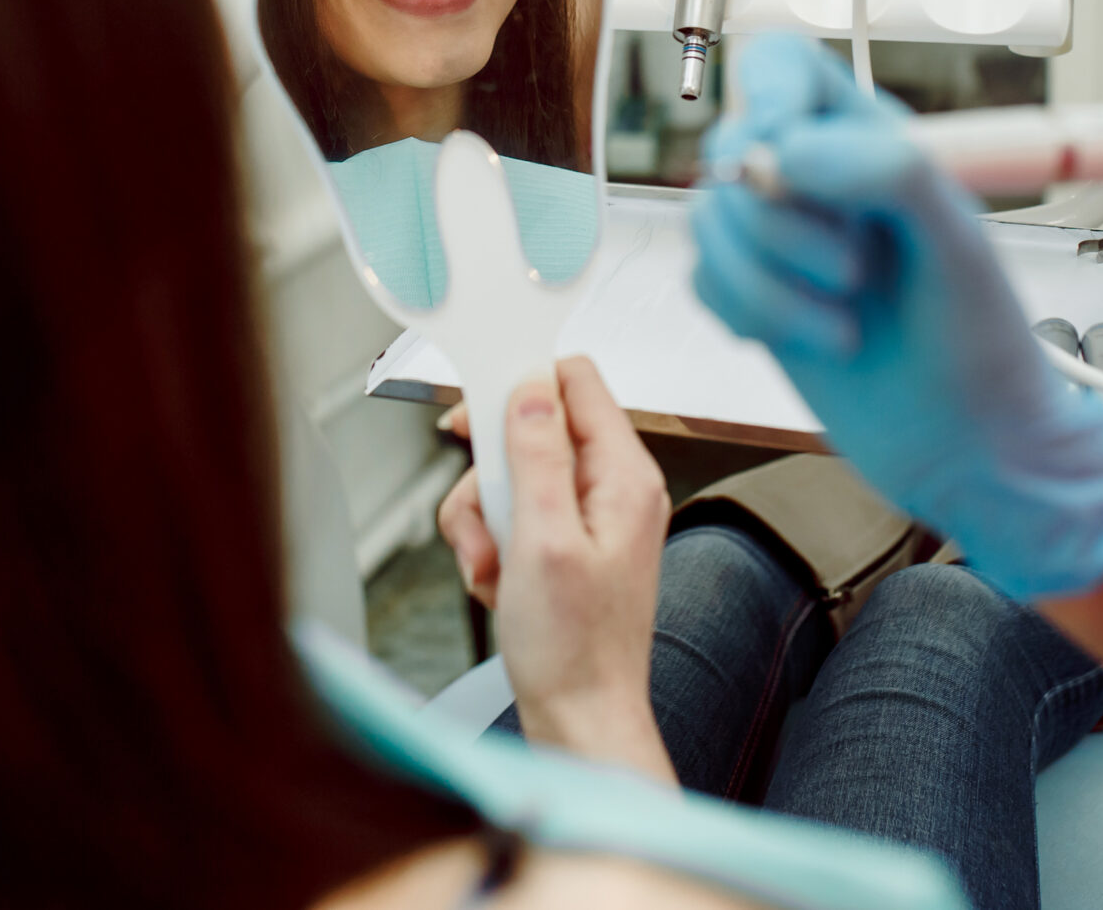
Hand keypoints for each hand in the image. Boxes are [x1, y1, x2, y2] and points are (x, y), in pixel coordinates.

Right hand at [436, 357, 675, 782]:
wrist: (580, 719)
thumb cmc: (574, 649)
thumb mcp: (544, 540)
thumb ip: (537, 455)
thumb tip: (531, 387)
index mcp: (624, 476)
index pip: (577, 382)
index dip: (521, 384)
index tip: (478, 413)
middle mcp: (614, 489)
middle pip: (532, 431)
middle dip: (492, 476)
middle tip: (487, 518)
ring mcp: (589, 518)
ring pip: (512, 478)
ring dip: (485, 521)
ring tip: (495, 568)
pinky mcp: (566, 545)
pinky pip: (513, 518)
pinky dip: (493, 547)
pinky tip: (500, 584)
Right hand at [690, 32, 1102, 599]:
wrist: (974, 450)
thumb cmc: (986, 346)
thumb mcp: (958, 240)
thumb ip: (882, 167)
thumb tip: (782, 151)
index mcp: (874, 140)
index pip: (784, 67)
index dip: (767, 95)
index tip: (784, 150)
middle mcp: (821, 182)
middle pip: (731, 148)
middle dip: (782, 223)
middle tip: (856, 271)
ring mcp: (783, 242)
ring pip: (706, 220)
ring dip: (770, 284)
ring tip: (843, 320)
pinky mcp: (756, 299)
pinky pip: (702, 279)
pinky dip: (750, 316)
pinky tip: (814, 338)